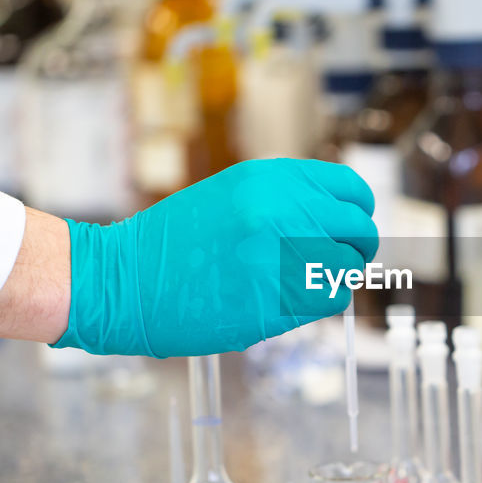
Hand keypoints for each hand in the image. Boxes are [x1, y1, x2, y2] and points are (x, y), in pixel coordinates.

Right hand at [53, 159, 376, 356]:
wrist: (122, 280)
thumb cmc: (172, 243)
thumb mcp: (230, 197)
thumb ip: (282, 200)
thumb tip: (335, 220)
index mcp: (271, 179)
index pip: (350, 191)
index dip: (358, 212)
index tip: (350, 228)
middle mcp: (282, 211)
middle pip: (359, 230)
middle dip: (356, 249)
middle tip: (340, 262)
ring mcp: (281, 256)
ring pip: (348, 268)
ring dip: (336, 278)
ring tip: (305, 283)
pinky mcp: (276, 300)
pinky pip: (330, 299)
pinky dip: (319, 302)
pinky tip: (290, 301)